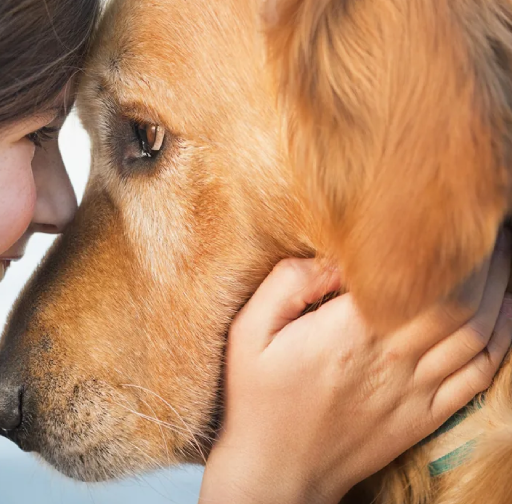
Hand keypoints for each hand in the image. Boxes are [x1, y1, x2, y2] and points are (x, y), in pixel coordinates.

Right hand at [199, 231, 511, 503]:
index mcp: (347, 332)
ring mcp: (413, 391)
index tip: (452, 214)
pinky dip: (502, 340)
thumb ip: (286, 284)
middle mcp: (390, 359)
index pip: (418, 278)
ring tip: (502, 256)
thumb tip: (332, 258)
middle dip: (484, 258)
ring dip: (499, 290)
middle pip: (461, 300)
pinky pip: (479, 375)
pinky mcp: (424, 416)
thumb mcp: (247, 334)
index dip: (447, 244)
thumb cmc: (257, 400)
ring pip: (477, 333)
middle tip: (487, 226)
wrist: (276, 473)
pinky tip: (506, 312)